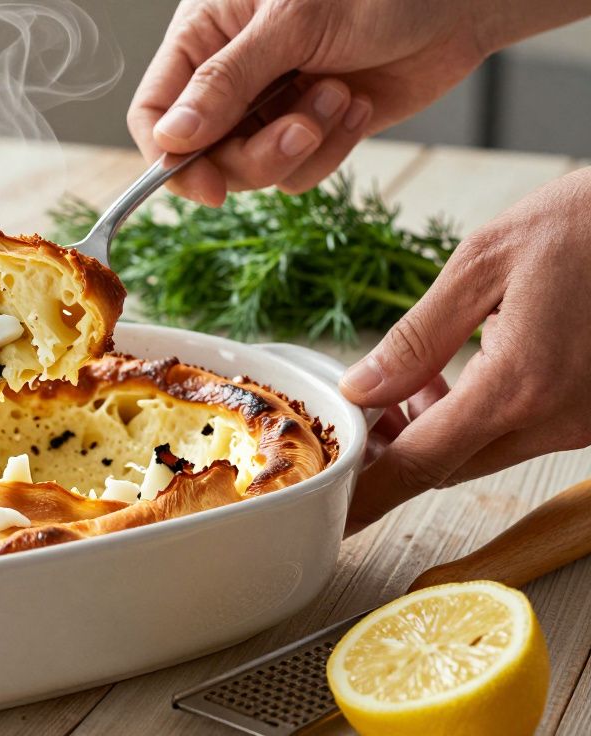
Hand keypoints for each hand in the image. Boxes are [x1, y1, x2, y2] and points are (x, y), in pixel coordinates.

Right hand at [127, 0, 586, 205]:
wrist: (461, 0)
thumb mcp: (293, 24)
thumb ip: (226, 83)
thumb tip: (170, 140)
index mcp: (205, 36)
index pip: (153, 112)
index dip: (170, 157)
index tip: (208, 187)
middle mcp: (230, 77)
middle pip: (202, 154)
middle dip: (254, 154)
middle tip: (300, 131)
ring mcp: (269, 106)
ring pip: (251, 170)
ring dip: (300, 147)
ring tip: (340, 97)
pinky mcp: (311, 130)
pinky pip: (297, 174)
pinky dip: (330, 151)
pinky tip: (357, 106)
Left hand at [340, 168, 590, 533]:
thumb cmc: (587, 223)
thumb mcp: (484, 263)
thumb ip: (417, 336)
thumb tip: (361, 388)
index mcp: (520, 386)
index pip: (422, 463)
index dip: (371, 493)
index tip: (336, 512)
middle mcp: (559, 419)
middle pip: (450, 466)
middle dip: (397, 449)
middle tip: (362, 411)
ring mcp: (585, 422)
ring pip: (486, 451)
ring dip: (439, 430)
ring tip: (411, 381)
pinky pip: (524, 432)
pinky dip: (482, 416)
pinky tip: (462, 374)